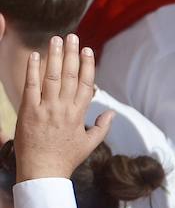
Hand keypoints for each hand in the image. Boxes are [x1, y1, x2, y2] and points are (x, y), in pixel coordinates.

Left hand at [14, 35, 112, 182]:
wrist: (44, 171)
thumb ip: (102, 126)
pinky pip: (31, 86)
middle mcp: (64, 108)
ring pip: (52, 76)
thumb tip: (112, 113)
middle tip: (73, 36)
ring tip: (56, 39)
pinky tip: (35, 55)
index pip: (85, 84)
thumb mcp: (89, 144)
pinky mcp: (29, 111)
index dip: (87, 65)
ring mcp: (46, 109)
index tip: (88, 50)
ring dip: (54, 56)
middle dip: (72, 54)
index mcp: (79, 115)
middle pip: (69, 75)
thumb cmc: (66, 158)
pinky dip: (33, 69)